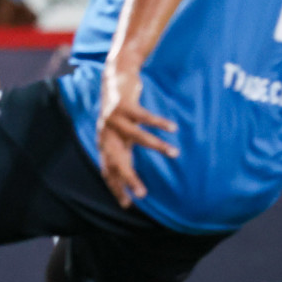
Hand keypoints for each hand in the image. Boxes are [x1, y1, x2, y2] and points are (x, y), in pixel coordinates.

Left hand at [96, 63, 177, 207]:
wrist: (114, 77)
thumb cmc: (120, 110)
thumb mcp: (120, 132)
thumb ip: (122, 149)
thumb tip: (127, 173)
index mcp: (106, 143)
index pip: (108, 171)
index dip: (116, 188)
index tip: (128, 204)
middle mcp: (107, 134)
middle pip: (116, 161)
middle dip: (129, 178)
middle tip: (143, 194)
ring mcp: (114, 119)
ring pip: (137, 137)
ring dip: (157, 146)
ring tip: (175, 153)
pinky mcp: (124, 105)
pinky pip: (144, 117)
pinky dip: (159, 123)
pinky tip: (173, 128)